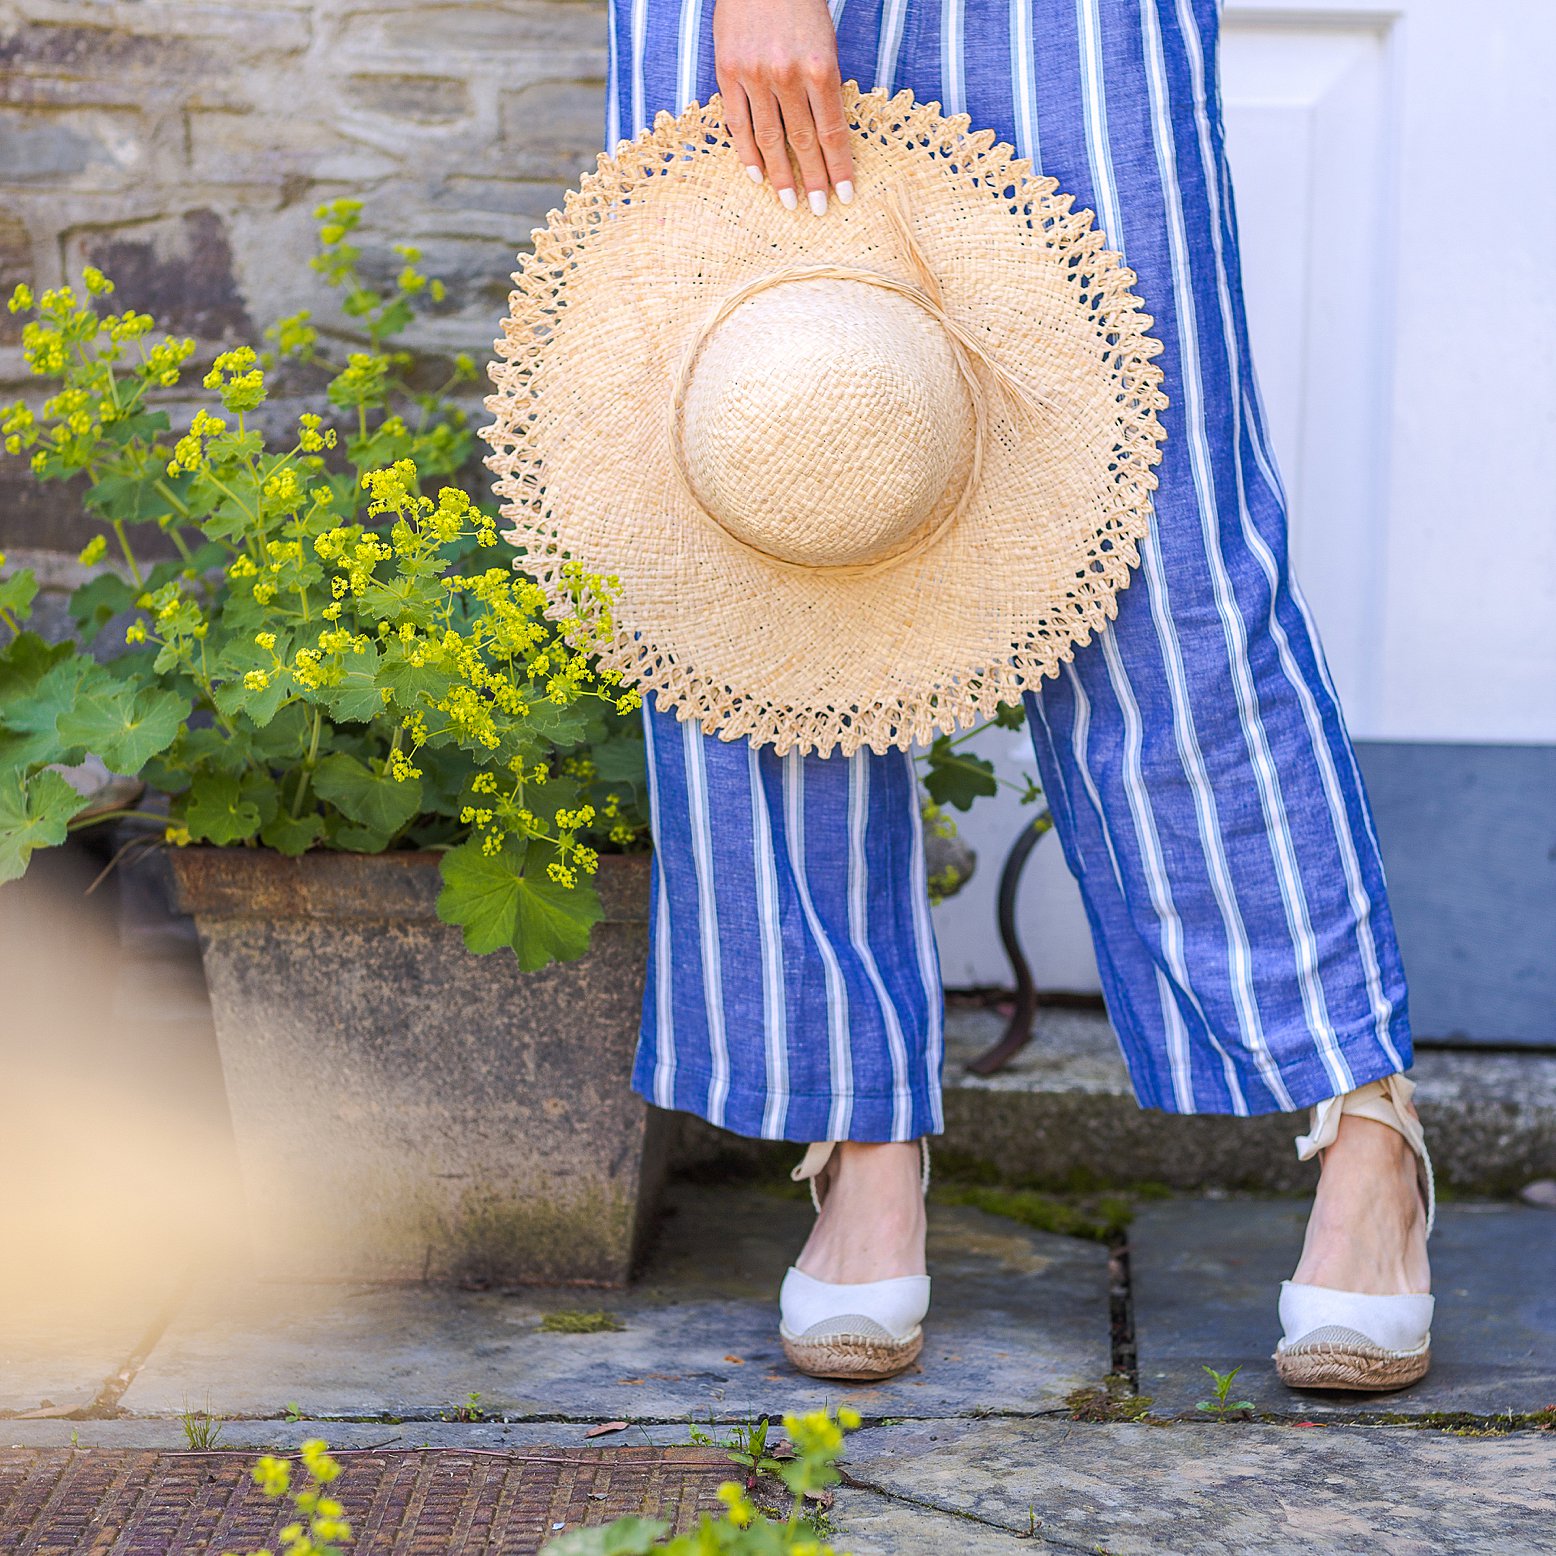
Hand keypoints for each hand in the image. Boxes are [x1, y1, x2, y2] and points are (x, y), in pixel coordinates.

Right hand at [713, 0, 854, 213]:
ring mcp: (754, 75)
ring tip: (789, 202)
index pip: (832, 131)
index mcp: (820, 68)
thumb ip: (825, 86)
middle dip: (813, 180)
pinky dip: (747, 153)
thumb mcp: (825, 42)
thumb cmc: (799, 5)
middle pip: (802, 141)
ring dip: (781, 175)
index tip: (844, 196)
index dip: (839, 167)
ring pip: (769, 138)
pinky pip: (738, 122)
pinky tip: (758, 176)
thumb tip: (825, 137)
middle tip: (817, 210)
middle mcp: (787, 75)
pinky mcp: (728, 71)